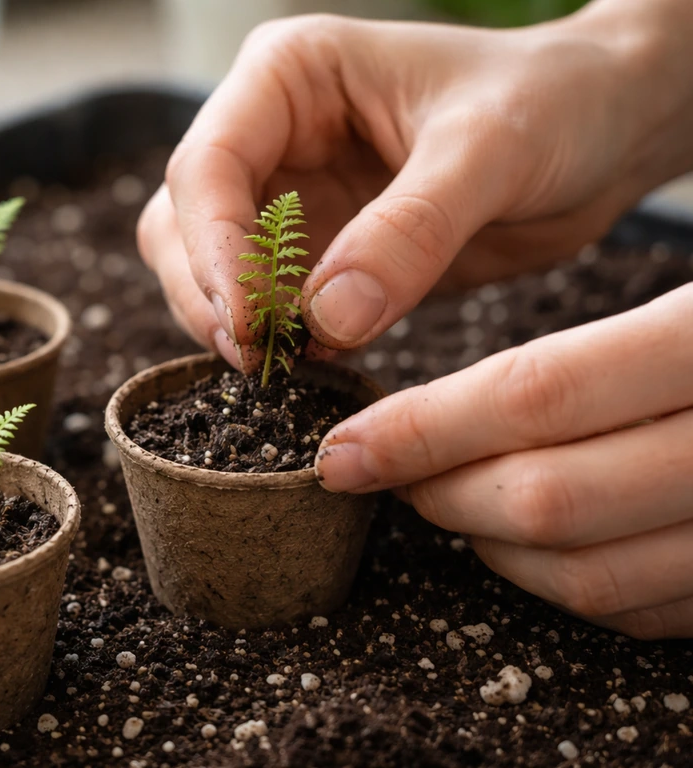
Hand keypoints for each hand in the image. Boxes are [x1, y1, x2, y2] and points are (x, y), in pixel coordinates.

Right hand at [138, 4, 692, 370]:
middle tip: (260, 357)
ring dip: (234, 324)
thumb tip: (330, 319)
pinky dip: (278, 340)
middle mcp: (272, 136)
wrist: (602, 135)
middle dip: (211, 294)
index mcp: (289, 78)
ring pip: (210, 272)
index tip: (250, 323)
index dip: (213, 249)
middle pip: (183, 225)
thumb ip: (410, 231)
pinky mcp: (319, 256)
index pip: (207, 166)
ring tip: (286, 363)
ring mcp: (291, 199)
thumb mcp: (489, 149)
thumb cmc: (553, 101)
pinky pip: (270, 307)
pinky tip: (314, 362)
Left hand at [316, 284, 692, 639]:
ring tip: (438, 496)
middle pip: (548, 497)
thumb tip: (440, 408)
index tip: (343, 443)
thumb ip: (578, 358)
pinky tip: (520, 541)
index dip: (424, 427)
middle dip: (437, 489)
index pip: (541, 395)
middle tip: (377, 466)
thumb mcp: (686, 302)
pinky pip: (640, 608)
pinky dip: (559, 582)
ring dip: (485, 543)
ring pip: (584, 571)